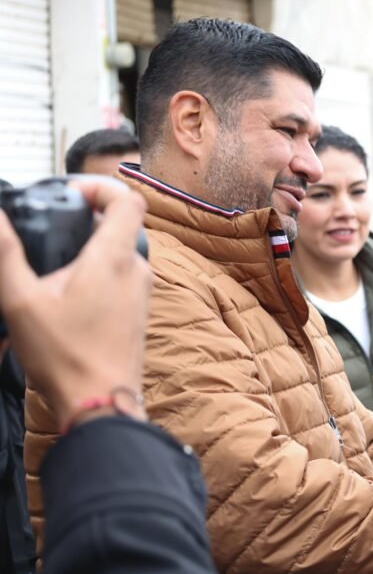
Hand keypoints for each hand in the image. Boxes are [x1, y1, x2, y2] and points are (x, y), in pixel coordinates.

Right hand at [0, 178, 150, 429]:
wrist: (101, 403)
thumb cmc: (65, 355)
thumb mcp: (21, 300)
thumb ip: (7, 253)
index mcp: (115, 258)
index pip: (129, 200)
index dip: (102, 187)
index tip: (70, 196)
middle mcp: (137, 269)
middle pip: (121, 224)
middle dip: (86, 221)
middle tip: (52, 233)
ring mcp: (142, 291)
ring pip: (120, 252)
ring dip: (90, 251)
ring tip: (54, 268)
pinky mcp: (138, 311)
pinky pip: (122, 277)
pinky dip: (98, 274)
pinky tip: (67, 295)